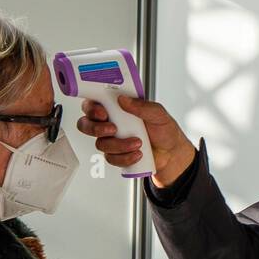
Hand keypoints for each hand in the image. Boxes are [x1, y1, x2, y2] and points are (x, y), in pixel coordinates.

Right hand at [76, 95, 197, 187]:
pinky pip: (111, 159)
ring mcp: (112, 140)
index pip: (93, 103)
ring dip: (119, 145)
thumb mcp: (158, 114)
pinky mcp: (116, 155)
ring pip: (100, 144)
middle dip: (96, 128)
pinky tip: (138, 154)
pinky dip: (125, 158)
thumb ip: (142, 106)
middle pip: (86, 124)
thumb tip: (124, 100)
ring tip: (138, 143)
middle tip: (113, 129)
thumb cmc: (164, 130)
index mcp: (117, 108)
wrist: (172, 154)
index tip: (102, 112)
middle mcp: (110, 122)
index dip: (91, 108)